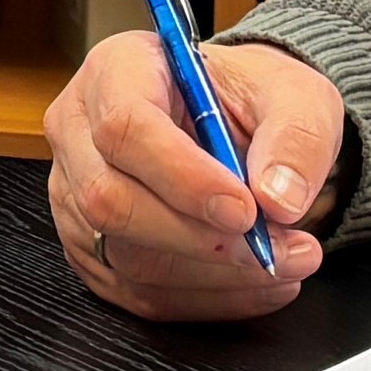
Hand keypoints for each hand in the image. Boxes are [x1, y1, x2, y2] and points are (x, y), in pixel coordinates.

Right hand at [46, 28, 344, 319]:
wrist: (237, 124)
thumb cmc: (252, 99)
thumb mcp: (296, 95)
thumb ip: (296, 138)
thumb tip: (278, 199)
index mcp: (116, 70)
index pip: (124, 128)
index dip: (182, 177)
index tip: (245, 208)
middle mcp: (79, 132)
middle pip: (110, 200)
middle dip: (199, 239)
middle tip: (275, 248)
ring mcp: (74, 195)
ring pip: (125, 257)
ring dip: (214, 275)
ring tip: (283, 265)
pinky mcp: (92, 249)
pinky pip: (139, 293)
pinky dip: (207, 299)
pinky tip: (256, 284)